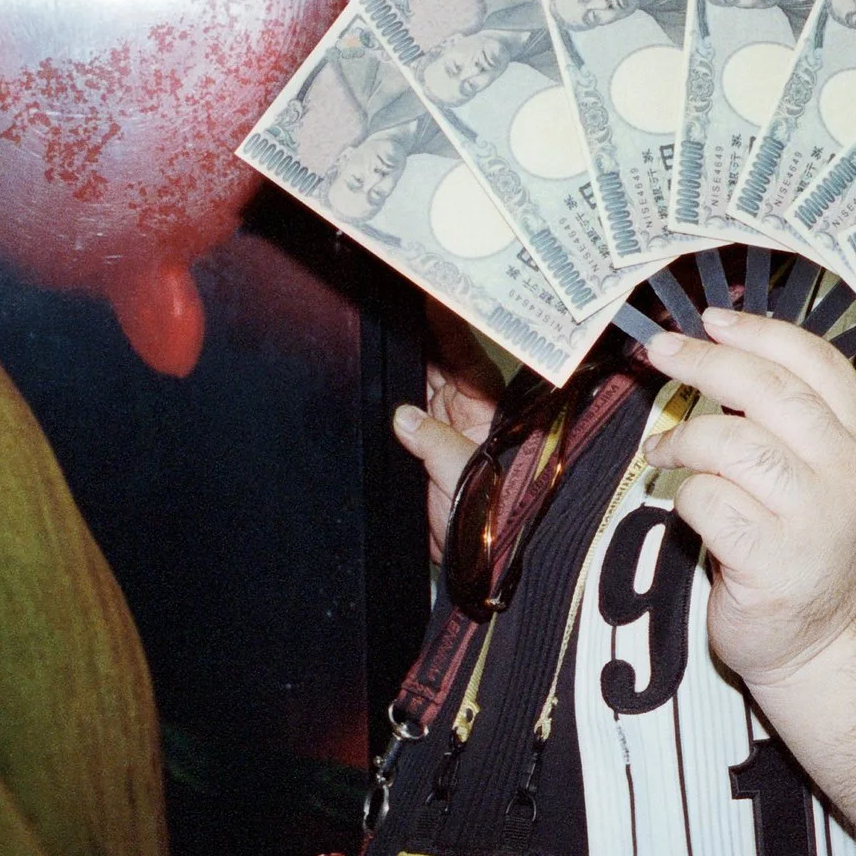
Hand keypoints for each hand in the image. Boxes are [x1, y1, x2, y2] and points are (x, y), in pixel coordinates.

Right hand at [392, 300, 505, 561]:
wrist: (477, 568)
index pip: (463, 348)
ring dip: (394, 363)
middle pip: (432, 358)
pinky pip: (398, 416)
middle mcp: (462, 410)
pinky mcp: (417, 451)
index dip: (445, 317)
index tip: (426, 287)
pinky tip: (363, 380)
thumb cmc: (492, 521)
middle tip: (385, 299)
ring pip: (412, 382)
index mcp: (484, 406)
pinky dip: (382, 401)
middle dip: (411, 332)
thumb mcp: (466, 475)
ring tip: (371, 325)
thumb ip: (434, 440)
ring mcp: (438, 428)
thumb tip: (402, 415)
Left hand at [640, 308, 855, 690]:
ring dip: (684, 437)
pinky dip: (685, 496)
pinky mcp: (772, 562)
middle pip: (771, 392)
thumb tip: (713, 353)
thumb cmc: (803, 545)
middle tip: (660, 351)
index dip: (762, 333)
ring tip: (661, 450)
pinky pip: (710, 502)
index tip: (713, 320)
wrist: (825, 640)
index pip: (819, 364)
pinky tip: (686, 505)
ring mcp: (812, 519)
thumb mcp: (818, 473)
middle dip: (706, 363)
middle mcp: (843, 473)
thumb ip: (784, 420)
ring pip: (734, 443)